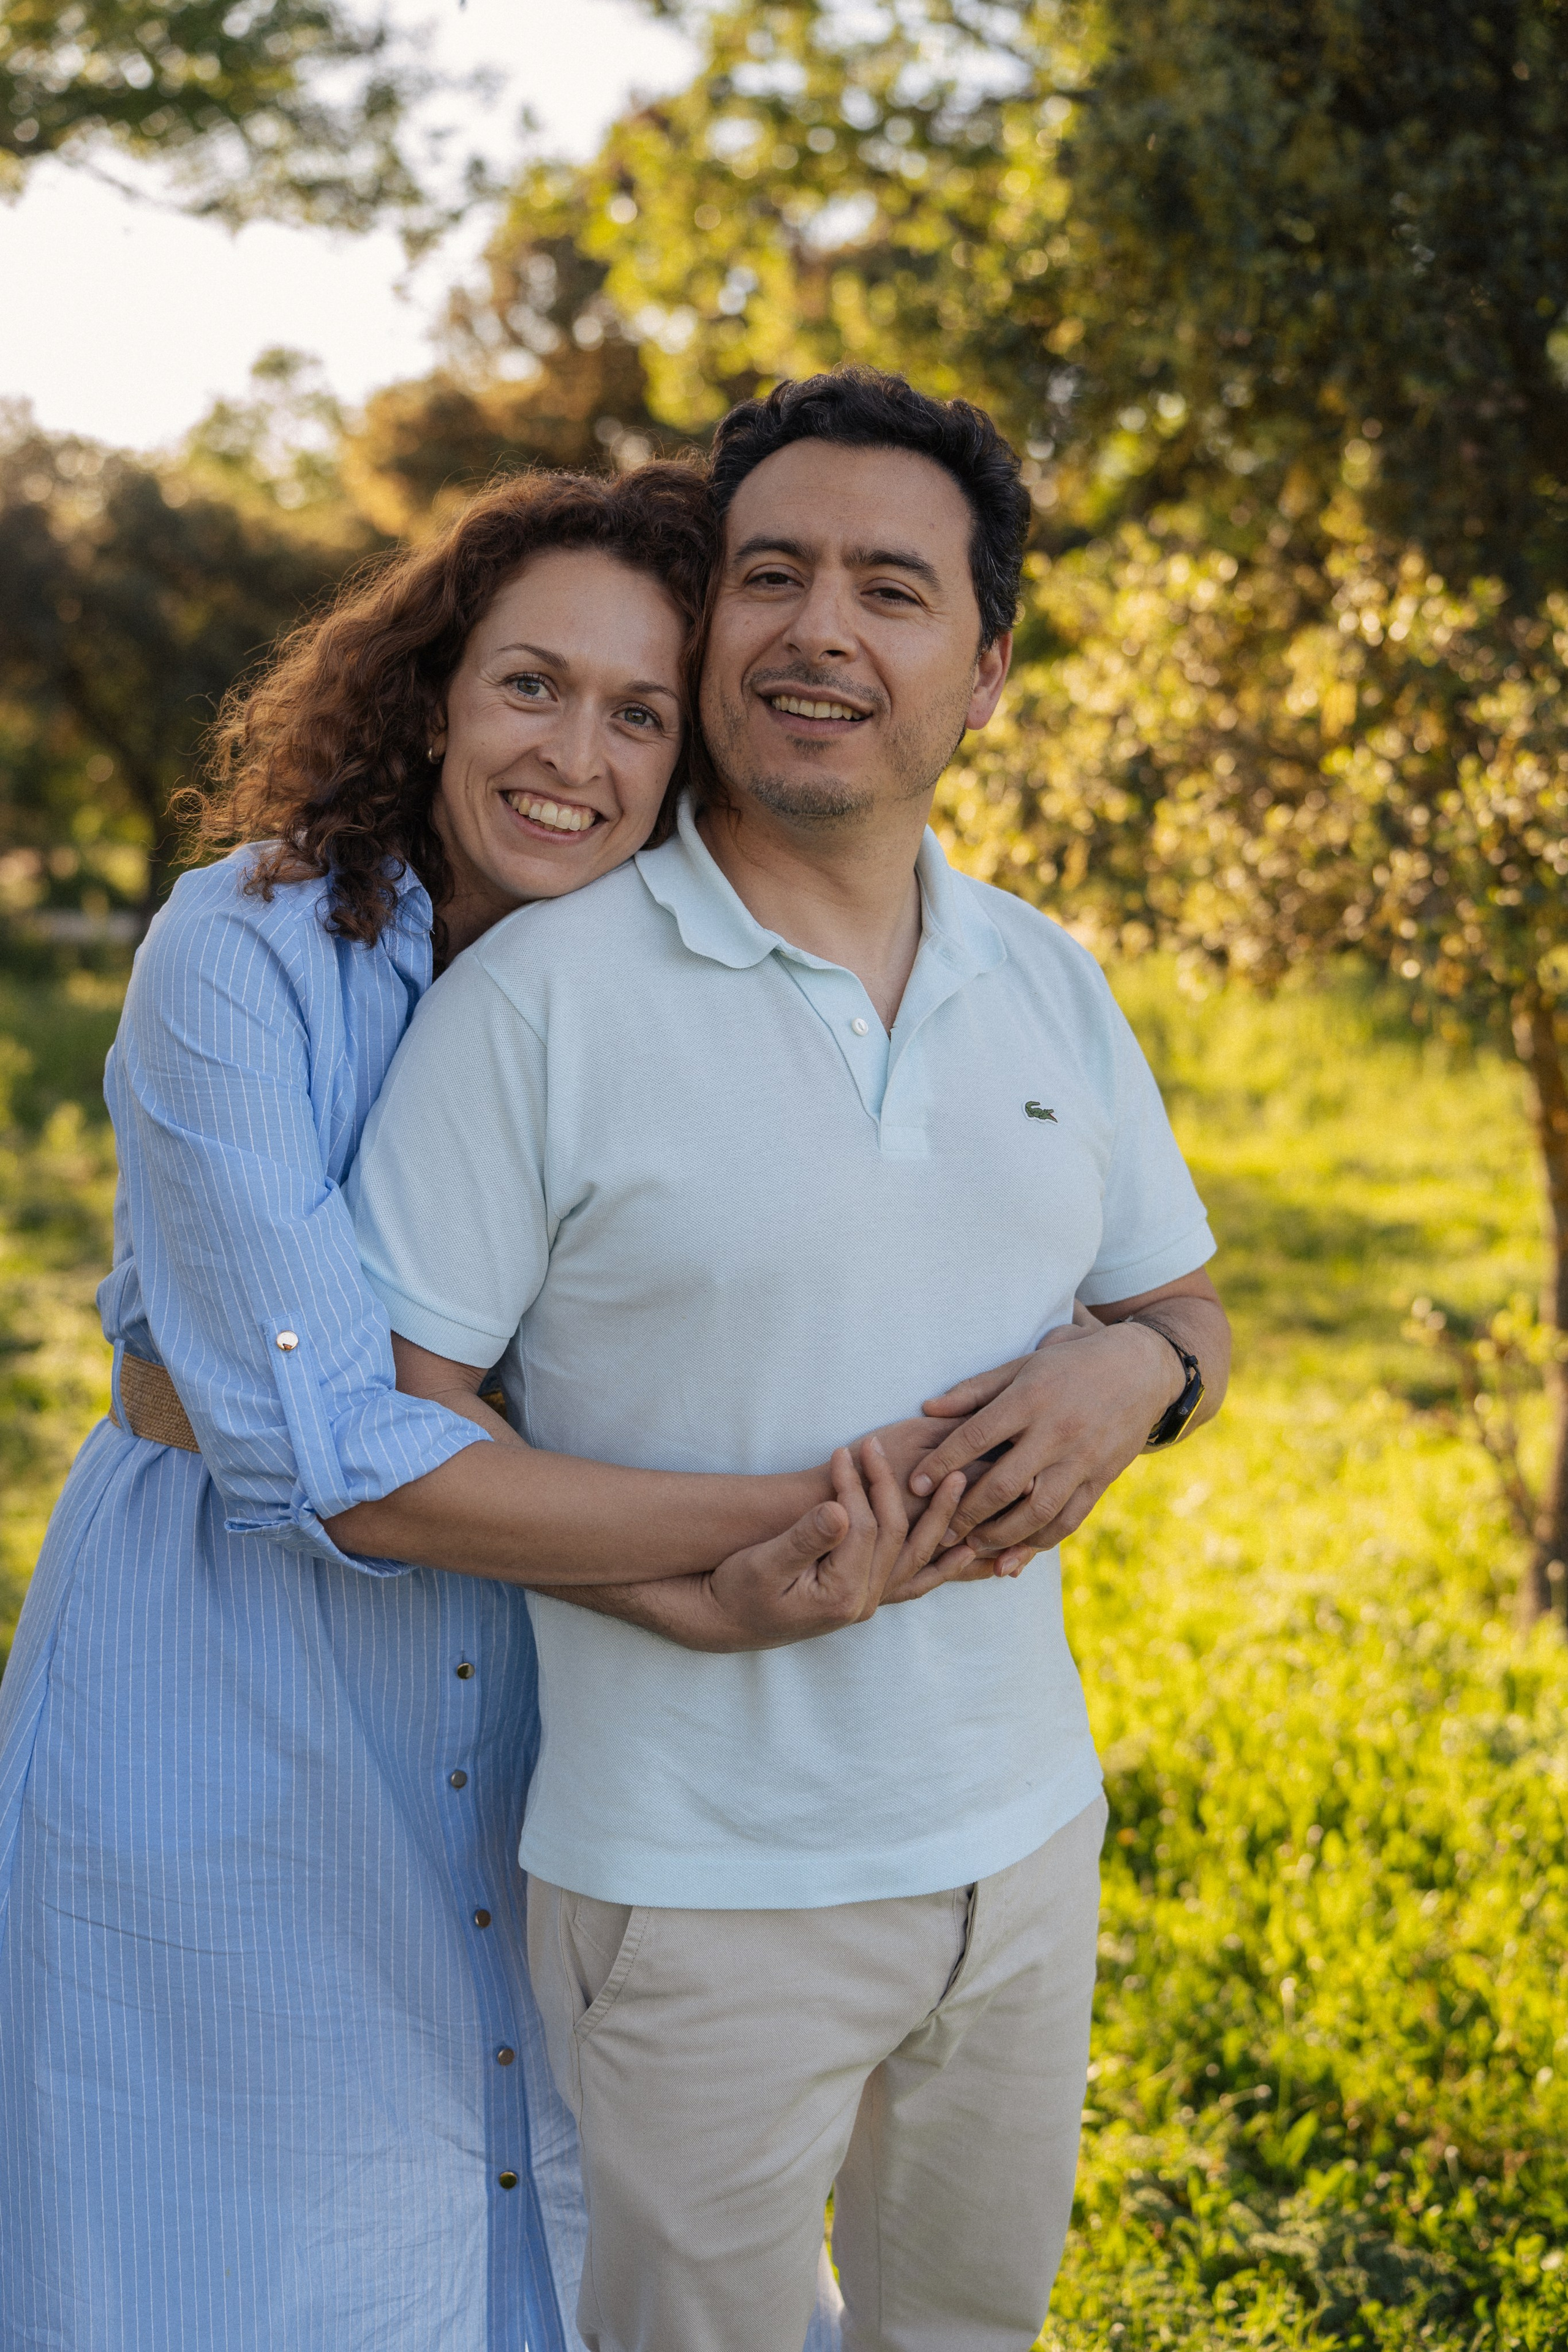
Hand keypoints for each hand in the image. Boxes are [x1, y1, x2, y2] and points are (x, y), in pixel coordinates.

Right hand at [693, 1437, 969, 1650]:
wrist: (727, 1622)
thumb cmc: (737, 1590)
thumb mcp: (762, 1564)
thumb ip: (804, 1539)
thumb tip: (839, 1510)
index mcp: (841, 1594)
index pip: (864, 1528)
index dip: (856, 1486)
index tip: (844, 1451)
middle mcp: (863, 1602)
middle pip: (894, 1536)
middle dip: (889, 1487)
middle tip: (882, 1446)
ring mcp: (868, 1602)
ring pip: (915, 1556)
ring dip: (937, 1517)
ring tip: (958, 1479)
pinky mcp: (865, 1598)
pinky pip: (913, 1582)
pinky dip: (940, 1566)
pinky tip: (964, 1550)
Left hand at [909, 1321, 1184, 1558]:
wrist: (1142, 1368)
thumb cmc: (1071, 1362)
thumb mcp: (1023, 1364)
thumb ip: (976, 1389)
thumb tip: (928, 1410)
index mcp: (1030, 1398)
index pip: (976, 1437)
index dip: (941, 1464)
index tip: (915, 1486)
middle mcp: (1056, 1432)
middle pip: (1003, 1484)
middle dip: (966, 1513)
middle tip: (939, 1532)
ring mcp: (1083, 1459)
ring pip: (1037, 1512)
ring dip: (1001, 1536)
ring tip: (973, 1547)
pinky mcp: (1102, 1479)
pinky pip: (1069, 1520)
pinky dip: (1040, 1542)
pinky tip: (1016, 1553)